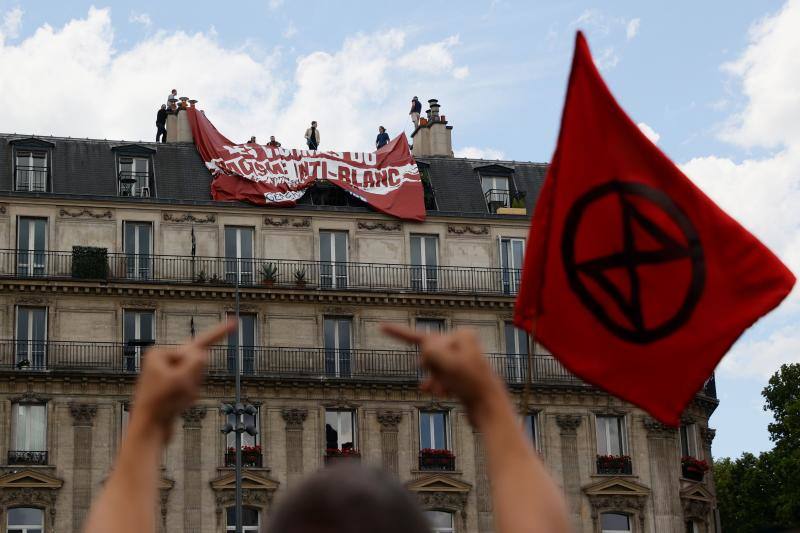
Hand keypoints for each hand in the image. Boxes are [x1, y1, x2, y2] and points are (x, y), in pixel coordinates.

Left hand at [130, 321, 234, 442]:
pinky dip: (190, 397)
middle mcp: (161, 360)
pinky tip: (177, 406)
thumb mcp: (182, 379)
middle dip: (196, 378)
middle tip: (179, 392)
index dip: (220, 332)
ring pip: (196, 377)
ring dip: (193, 389)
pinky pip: (191, 388)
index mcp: (160, 353)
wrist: (148, 430)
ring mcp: (166, 374)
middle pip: (197, 363)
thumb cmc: (161, 404)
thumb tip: (203, 353)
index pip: (198, 342)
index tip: (234, 322)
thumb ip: (198, 361)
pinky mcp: (170, 388)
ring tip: (176, 402)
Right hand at [381, 324, 505, 423]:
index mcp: (461, 335)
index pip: (423, 337)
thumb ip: (431, 350)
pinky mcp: (459, 373)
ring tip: (444, 391)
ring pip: (432, 367)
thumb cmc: (472, 385)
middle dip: (429, 369)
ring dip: (433, 379)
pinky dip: (436, 384)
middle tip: (445, 379)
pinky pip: (438, 376)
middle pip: (428, 354)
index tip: (380, 327)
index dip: (399, 333)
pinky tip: (437, 392)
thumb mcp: (448, 364)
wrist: (490, 409)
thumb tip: (425, 343)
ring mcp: (460, 358)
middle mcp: (462, 343)